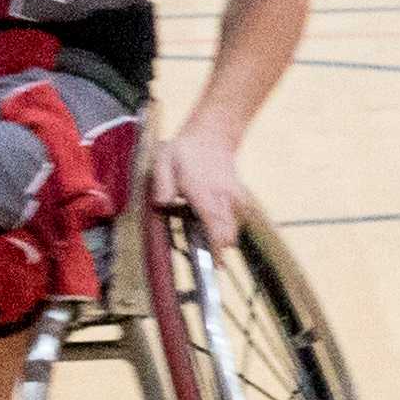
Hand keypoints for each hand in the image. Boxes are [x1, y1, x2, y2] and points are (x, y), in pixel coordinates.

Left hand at [147, 130, 247, 249]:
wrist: (211, 135)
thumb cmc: (184, 151)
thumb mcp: (163, 161)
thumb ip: (162, 184)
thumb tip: (161, 204)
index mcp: (203, 193)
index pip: (214, 226)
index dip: (216, 249)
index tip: (216, 264)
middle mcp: (222, 197)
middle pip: (228, 233)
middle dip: (220, 248)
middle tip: (210, 260)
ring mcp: (233, 197)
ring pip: (234, 227)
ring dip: (224, 237)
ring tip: (210, 241)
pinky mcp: (238, 196)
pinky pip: (237, 218)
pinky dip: (228, 225)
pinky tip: (216, 224)